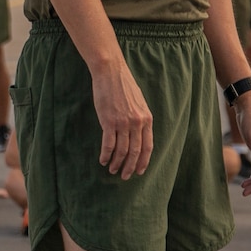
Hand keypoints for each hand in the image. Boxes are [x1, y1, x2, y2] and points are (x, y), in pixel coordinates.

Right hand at [92, 63, 153, 179]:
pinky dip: (106, 155)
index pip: (148, 145)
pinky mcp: (109, 121)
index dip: (144, 160)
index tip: (140, 171)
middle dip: (130, 166)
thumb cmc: (124, 87)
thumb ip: (141, 118)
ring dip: (117, 163)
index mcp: (147, 118)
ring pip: (122, 150)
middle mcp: (137, 122)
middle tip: (125, 176)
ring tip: (112, 170)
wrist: (111, 74)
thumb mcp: (139, 103)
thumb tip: (140, 133)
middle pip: (135, 151)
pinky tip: (102, 160)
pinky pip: (108, 144)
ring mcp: (123, 123)